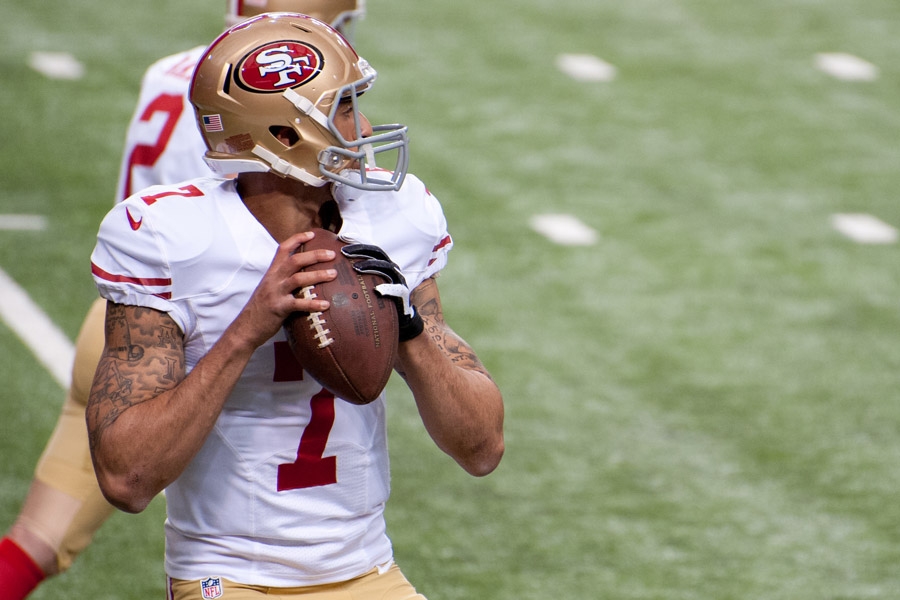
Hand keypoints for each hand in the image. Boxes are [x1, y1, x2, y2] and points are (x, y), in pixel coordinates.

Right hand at [237, 232, 336, 348]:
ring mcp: (275, 293)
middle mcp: (273, 279)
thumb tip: (305, 275)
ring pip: (298, 279)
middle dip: (315, 255)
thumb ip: (283, 279)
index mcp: (271, 272)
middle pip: (295, 261)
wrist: (245, 328)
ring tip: (334, 274)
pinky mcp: (279, 308)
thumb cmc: (260, 309)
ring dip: (318, 275)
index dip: (297, 239)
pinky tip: (326, 304)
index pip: (283, 249)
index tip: (312, 234)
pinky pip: (298, 304)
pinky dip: (313, 304)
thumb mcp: (269, 288)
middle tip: (332, 254)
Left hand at [341, 243, 423, 341]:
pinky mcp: (403, 293)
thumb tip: (336, 270)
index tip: (342, 247)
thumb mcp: (369, 284)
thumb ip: (358, 276)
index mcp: (385, 264)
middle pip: (378, 254)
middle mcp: (392, 268)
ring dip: (371, 266)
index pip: (371, 250)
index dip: (358, 246)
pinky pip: (396, 289)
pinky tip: (377, 289)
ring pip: (386, 268)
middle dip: (361, 251)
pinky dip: (388, 288)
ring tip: (356, 268)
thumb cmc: (380, 299)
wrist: (399, 315)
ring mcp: (399, 280)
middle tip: (344, 253)